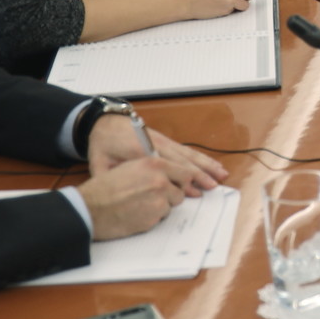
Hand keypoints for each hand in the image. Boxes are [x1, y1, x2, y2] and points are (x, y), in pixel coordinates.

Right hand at [77, 157, 185, 239]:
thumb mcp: (130, 168)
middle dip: (170, 195)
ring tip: (139, 205)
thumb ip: (153, 169)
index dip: (181, 181)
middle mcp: (160, 181)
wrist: (89, 208)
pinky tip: (135, 214)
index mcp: (155, 164)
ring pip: (170, 206)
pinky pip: (160, 218)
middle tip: (152, 197)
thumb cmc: (105, 187)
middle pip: (180, 192)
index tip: (179, 185)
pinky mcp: (153, 218)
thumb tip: (170, 175)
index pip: (185, 173)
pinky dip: (151, 218)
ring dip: (160, 207)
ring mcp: (158, 201)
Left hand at [87, 116, 226, 195]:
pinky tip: (213, 164)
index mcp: (139, 150)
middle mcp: (156, 144)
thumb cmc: (103, 144)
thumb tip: (120, 196)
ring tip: (221, 174)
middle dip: (199, 173)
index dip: (180, 180)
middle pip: (182, 160)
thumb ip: (109, 179)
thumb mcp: (98, 163)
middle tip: (213, 186)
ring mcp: (163, 141)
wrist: (106, 122)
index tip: (192, 192)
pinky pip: (187, 150)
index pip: (164, 167)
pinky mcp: (167, 141)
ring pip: (189, 154)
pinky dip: (202, 158)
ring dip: (206, 164)